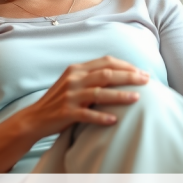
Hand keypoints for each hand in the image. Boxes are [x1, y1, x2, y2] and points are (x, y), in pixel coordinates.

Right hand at [18, 56, 149, 140]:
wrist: (35, 117)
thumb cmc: (59, 101)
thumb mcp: (73, 82)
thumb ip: (91, 76)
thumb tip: (119, 74)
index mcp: (76, 69)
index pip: (106, 61)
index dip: (126, 65)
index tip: (142, 71)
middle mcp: (73, 79)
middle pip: (106, 74)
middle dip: (129, 76)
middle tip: (147, 80)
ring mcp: (70, 96)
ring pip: (99, 93)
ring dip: (120, 95)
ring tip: (137, 98)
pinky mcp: (67, 112)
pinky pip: (87, 114)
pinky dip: (102, 117)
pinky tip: (115, 120)